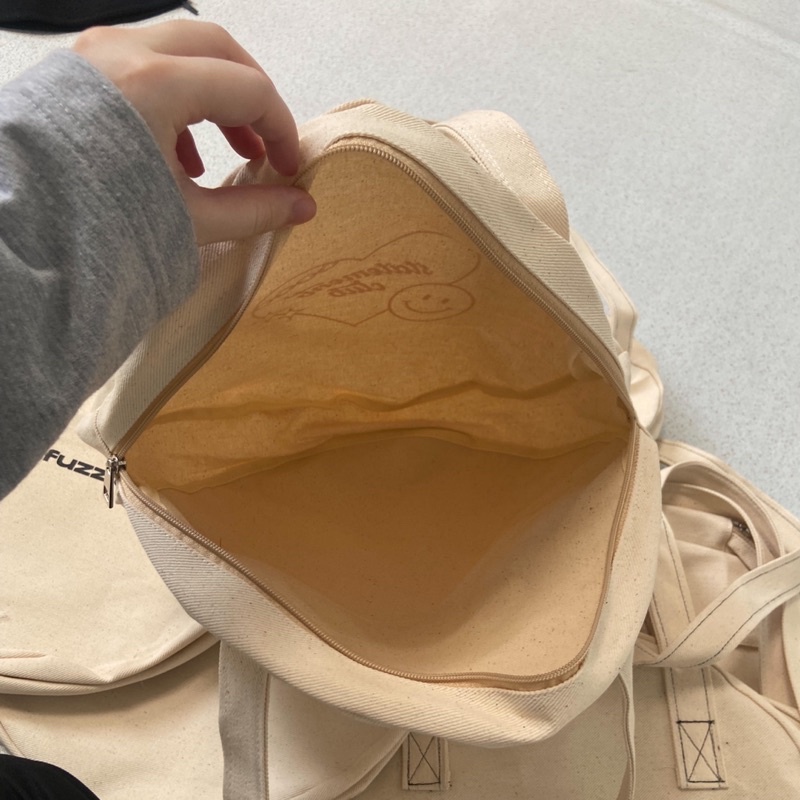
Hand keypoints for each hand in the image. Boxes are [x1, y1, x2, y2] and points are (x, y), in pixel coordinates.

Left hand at [73, 21, 315, 243]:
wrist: (17, 238)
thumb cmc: (95, 225)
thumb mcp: (189, 221)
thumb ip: (255, 210)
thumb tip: (302, 207)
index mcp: (156, 84)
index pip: (248, 87)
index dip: (281, 128)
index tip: (290, 167)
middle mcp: (124, 53)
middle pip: (217, 48)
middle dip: (252, 94)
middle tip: (267, 144)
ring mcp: (95, 56)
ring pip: (178, 51)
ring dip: (215, 94)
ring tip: (232, 150)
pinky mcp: (79, 73)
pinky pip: (143, 65)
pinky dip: (177, 96)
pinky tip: (182, 152)